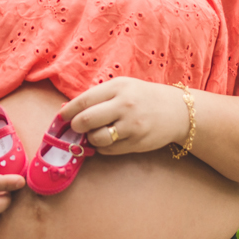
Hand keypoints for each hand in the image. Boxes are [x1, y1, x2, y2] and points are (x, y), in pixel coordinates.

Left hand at [61, 77, 189, 155]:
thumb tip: (65, 109)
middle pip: (87, 120)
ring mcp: (132, 125)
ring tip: (96, 133)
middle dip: (76, 126)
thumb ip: (97, 96)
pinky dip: (103, 148)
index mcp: (118, 87)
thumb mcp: (122, 88)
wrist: (178, 111)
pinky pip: (110, 150)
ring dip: (91, 139)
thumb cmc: (143, 97)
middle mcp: (125, 105)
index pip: (84, 100)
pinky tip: (110, 140)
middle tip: (76, 127)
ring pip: (97, 138)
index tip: (60, 117)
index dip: (68, 111)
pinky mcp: (138, 142)